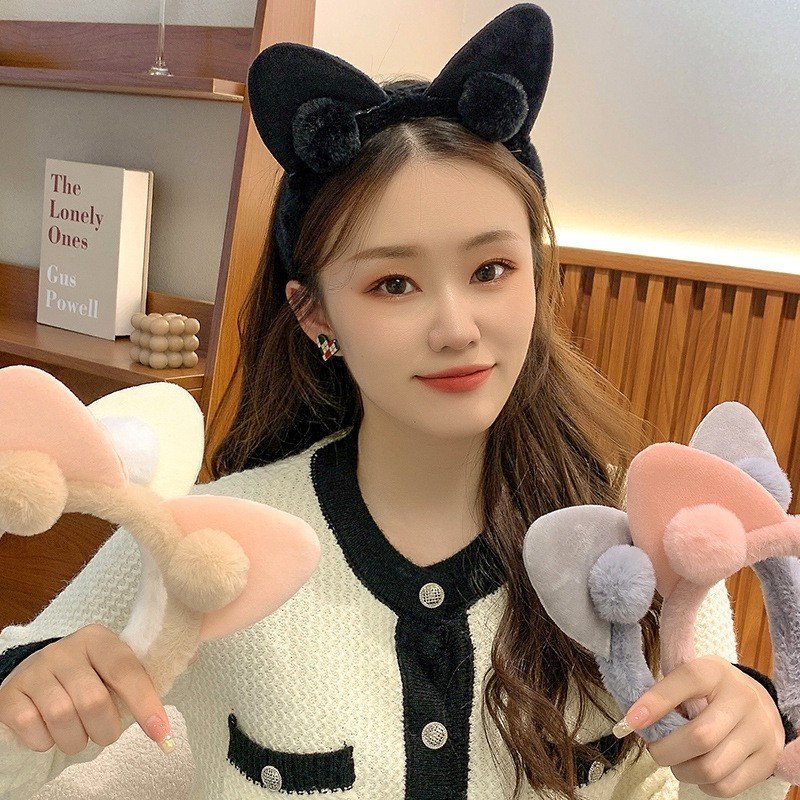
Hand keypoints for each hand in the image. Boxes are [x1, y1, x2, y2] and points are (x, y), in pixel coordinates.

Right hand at [0, 624, 172, 754]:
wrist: (33, 673)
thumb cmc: (86, 674)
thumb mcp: (114, 664)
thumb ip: (148, 667)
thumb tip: (189, 660)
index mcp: (99, 639)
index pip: (127, 671)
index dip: (146, 704)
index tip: (161, 734)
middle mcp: (67, 649)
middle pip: (94, 701)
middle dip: (106, 730)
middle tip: (107, 734)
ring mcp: (36, 670)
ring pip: (64, 718)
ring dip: (77, 739)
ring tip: (79, 734)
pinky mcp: (11, 694)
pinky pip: (32, 728)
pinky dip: (46, 741)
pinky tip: (51, 734)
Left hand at [618, 655, 784, 796]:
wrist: (760, 704)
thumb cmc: (711, 691)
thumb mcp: (692, 678)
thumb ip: (666, 691)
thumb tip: (635, 719)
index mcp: (716, 672)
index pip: (686, 681)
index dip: (655, 702)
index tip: (631, 721)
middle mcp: (743, 699)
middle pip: (700, 737)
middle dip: (666, 750)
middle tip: (655, 750)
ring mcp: (759, 732)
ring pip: (711, 768)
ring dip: (682, 771)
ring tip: (676, 761)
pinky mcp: (767, 761)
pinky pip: (725, 787)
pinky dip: (702, 784)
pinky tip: (697, 769)